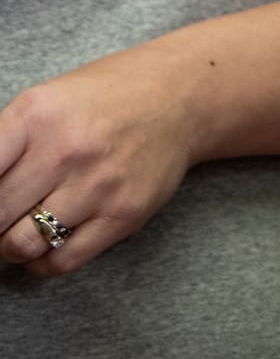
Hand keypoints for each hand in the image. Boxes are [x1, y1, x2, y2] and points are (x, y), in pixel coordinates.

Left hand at [0, 46, 200, 275]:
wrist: (182, 97)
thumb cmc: (104, 99)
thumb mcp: (44, 102)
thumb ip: (3, 146)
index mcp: (37, 115)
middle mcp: (67, 150)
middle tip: (3, 215)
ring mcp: (99, 185)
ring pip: (21, 244)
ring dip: (10, 245)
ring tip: (18, 231)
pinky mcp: (125, 214)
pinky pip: (62, 260)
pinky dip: (42, 261)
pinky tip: (46, 243)